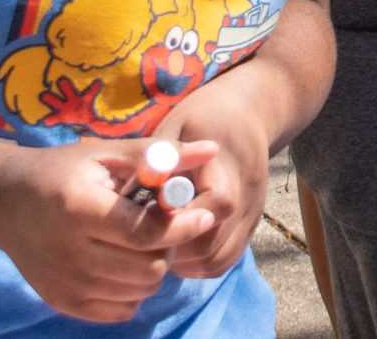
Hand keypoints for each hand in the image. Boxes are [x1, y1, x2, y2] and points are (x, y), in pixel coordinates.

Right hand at [0, 138, 216, 321]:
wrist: (5, 203)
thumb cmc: (64, 171)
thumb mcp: (108, 153)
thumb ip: (161, 154)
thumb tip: (212, 150)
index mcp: (80, 210)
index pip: (146, 233)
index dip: (182, 227)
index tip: (203, 216)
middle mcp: (68, 252)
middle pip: (147, 268)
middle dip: (169, 247)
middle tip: (166, 228)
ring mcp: (63, 283)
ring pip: (138, 291)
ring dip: (154, 268)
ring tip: (145, 244)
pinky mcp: (61, 301)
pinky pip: (119, 310)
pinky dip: (133, 291)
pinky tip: (126, 264)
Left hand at [157, 89, 271, 280]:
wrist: (249, 114)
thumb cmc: (204, 119)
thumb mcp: (176, 127)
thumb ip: (156, 161)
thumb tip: (124, 195)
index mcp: (232, 167)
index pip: (216, 206)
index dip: (177, 221)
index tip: (147, 216)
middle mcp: (250, 197)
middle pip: (213, 245)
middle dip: (174, 248)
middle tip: (145, 238)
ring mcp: (253, 215)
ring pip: (218, 260)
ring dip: (185, 261)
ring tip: (159, 242)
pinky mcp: (249, 227)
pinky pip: (223, 260)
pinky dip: (198, 262)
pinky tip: (178, 245)